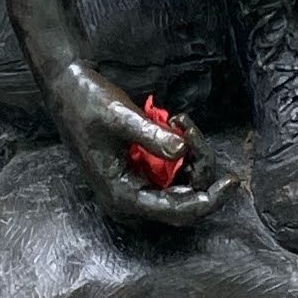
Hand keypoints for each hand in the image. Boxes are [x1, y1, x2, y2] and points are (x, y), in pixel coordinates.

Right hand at [43, 57, 235, 233]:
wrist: (67, 87)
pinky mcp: (136, 173)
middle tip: (193, 131)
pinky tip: (178, 126)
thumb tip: (181, 149)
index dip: (206, 201)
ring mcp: (132, 187)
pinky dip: (181, 154)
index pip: (173, 210)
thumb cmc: (87, 102)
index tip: (231, 183)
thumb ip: (149, 135)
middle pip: (180, 202)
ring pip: (178, 187)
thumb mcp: (119, 116)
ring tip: (183, 122)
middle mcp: (127, 199)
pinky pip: (170, 174)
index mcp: (121, 195)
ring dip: (191, 159)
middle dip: (199, 171)